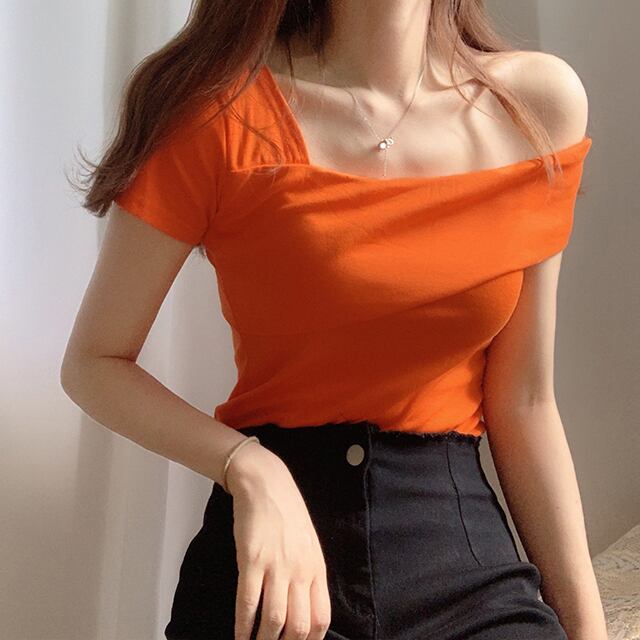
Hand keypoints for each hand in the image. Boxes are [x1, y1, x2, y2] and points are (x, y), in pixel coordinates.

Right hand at [226, 444, 331, 639]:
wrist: (266, 484)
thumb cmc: (287, 513)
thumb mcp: (308, 544)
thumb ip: (308, 575)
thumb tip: (303, 609)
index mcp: (317, 568)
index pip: (321, 618)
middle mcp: (300, 570)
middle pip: (299, 626)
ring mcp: (276, 565)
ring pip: (274, 620)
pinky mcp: (252, 559)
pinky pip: (248, 602)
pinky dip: (243, 625)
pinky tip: (239, 636)